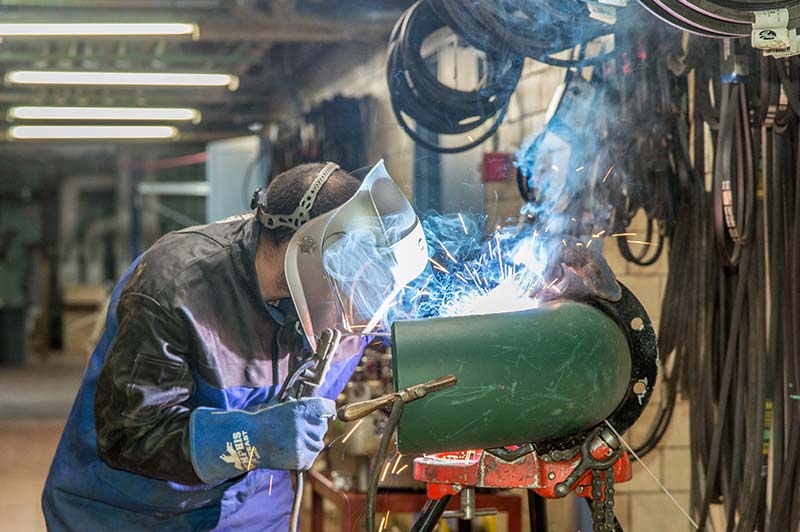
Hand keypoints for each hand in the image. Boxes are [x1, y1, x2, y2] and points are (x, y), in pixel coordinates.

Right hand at [189, 397, 334, 483]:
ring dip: (310, 442)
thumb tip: (322, 405)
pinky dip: (304, 455)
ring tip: (293, 440)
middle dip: (314, 427)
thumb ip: (303, 405)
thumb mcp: (283, 406)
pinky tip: (291, 450)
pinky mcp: (300, 459)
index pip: (327, 408)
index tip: (328, 413)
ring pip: (318, 443)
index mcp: (301, 409)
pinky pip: (311, 456)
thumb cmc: (266, 421)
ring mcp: (302, 444)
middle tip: (298, 428)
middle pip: (322, 426)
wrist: (249, 441)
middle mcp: (303, 425)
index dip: (328, 410)